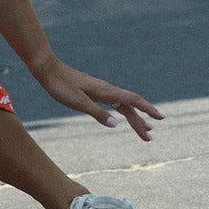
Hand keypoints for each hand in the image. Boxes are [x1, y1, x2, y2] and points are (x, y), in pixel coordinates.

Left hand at [29, 54, 163, 140]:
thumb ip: (97, 113)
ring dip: (133, 118)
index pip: (132, 101)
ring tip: (144, 130)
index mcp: (106, 91)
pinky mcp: (94, 91)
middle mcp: (107, 90)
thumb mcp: (77, 102)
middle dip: (141, 122)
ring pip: (122, 105)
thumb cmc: (61, 86)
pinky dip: (122, 111)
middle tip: (149, 138)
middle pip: (130, 107)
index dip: (148, 109)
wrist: (48, 70)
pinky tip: (122, 116)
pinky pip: (114, 103)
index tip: (161, 118)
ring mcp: (101, 90)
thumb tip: (116, 124)